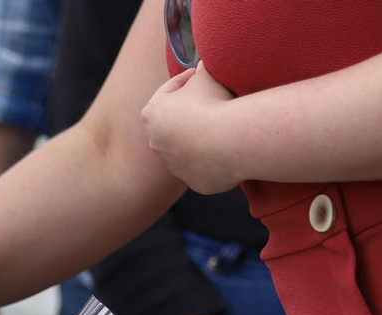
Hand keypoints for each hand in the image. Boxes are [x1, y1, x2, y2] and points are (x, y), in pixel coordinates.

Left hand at [141, 64, 242, 193]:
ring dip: (200, 136)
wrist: (230, 141)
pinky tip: (227, 146)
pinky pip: (204, 165)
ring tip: (221, 125)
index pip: (169, 91)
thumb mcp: (206, 76)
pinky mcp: (194, 182)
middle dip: (189, 112)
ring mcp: (174, 166)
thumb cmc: (213, 103)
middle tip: (210, 100)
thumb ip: (201, 70)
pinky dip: (213, 156)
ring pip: (187, 147)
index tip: (200, 74)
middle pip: (174, 122)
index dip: (187, 80)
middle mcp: (156, 143)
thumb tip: (203, 65)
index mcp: (152, 114)